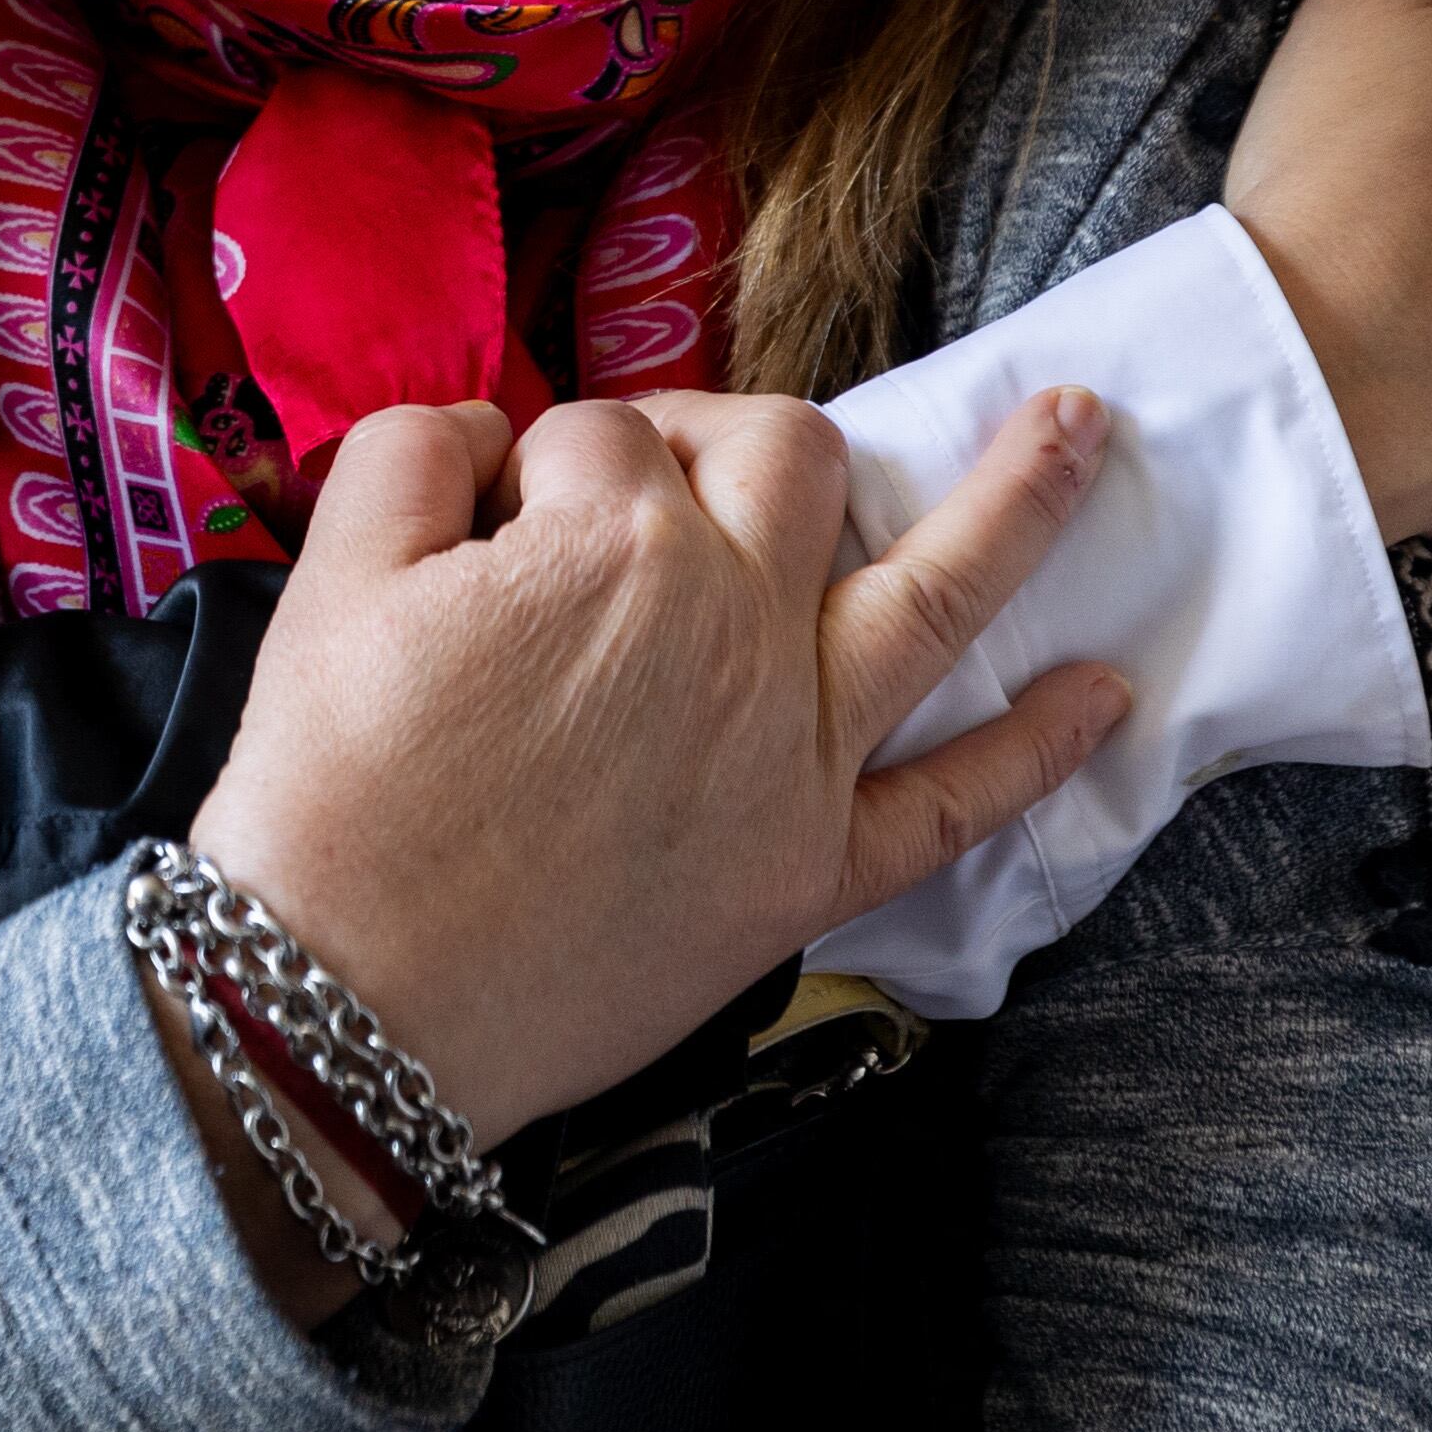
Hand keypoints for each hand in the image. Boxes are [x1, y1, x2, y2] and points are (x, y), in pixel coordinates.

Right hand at [181, 387, 1124, 1153]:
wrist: (355, 1003)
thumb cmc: (330, 789)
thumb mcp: (329, 575)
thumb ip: (413, 453)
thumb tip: (488, 428)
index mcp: (611, 539)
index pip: (595, 438)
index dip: (530, 466)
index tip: (479, 524)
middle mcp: (732, 622)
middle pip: (782, 459)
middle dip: (721, 435)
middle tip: (651, 474)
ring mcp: (795, 746)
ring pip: (934, 591)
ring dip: (1019, 499)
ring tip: (1082, 429)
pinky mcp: (814, 865)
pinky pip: (954, 801)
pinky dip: (1038, 750)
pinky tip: (1102, 695)